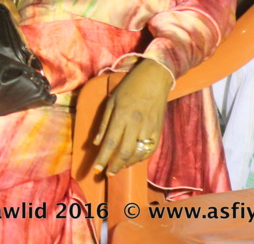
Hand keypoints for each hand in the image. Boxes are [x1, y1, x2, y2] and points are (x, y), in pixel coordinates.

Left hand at [93, 59, 173, 175]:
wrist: (155, 79)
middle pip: (124, 152)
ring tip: (116, 169)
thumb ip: (104, 123)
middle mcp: (136, 125)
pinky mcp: (158, 131)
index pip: (110, 143)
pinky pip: (148, 150)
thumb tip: (96, 143)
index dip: (102, 158)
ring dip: (125, 164)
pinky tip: (130, 161)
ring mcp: (149, 129)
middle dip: (114, 166)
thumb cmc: (129, 87)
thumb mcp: (111, 101)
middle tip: (106, 174)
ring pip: (137, 154)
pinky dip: (139, 159)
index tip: (95, 169)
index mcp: (121, 116)